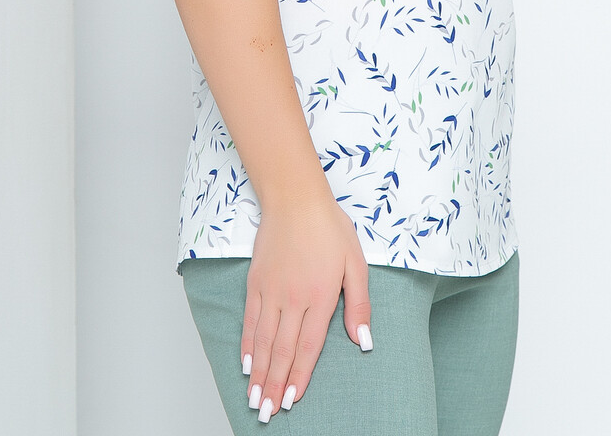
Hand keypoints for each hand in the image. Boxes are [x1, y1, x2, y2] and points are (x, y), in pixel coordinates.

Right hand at [241, 192, 371, 421]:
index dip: (299, 377)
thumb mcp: (356, 263)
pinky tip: (246, 363)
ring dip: (258, 372)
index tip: (292, 402)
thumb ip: (358, 304)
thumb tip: (364, 341)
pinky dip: (247, 344)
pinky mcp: (256, 282)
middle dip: (274, 385)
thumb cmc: (330, 228)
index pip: (308, 347)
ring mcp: (271, 291)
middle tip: (266, 413)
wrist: (295, 198)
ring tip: (254, 398)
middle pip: (281, 350)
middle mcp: (292, 298)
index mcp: (319, 296)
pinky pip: (250, 320)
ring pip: (262, 340)